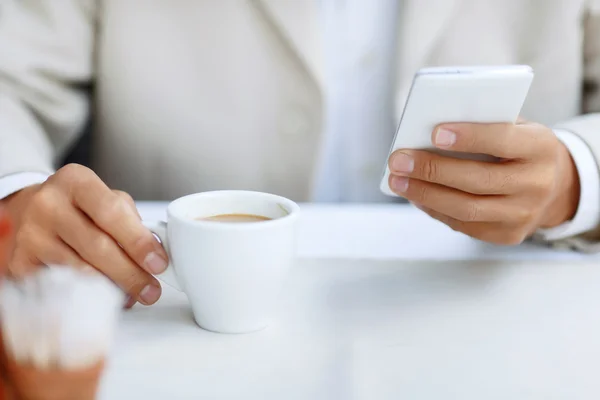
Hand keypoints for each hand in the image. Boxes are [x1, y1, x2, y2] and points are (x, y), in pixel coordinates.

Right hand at [1, 164, 168, 305]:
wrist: (29, 210)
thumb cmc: (77, 207)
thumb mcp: (104, 198)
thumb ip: (130, 221)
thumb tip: (154, 255)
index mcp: (76, 181)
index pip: (112, 212)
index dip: (138, 241)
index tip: (158, 263)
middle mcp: (49, 204)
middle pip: (96, 246)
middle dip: (130, 273)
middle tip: (151, 290)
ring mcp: (31, 234)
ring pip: (78, 270)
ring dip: (111, 288)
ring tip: (133, 296)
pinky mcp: (20, 262)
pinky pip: (59, 285)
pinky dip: (85, 295)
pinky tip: (102, 299)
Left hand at [387, 120, 579, 244]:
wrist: (554, 187)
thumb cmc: (519, 148)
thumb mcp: (514, 128)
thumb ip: (482, 124)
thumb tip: (427, 130)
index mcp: (541, 148)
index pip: (503, 141)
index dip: (469, 137)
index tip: (434, 132)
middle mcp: (537, 184)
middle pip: (478, 180)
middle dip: (432, 170)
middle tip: (398, 160)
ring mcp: (523, 214)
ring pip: (466, 208)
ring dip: (425, 194)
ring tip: (397, 180)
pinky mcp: (507, 235)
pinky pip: (463, 224)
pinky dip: (434, 209)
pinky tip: (415, 195)